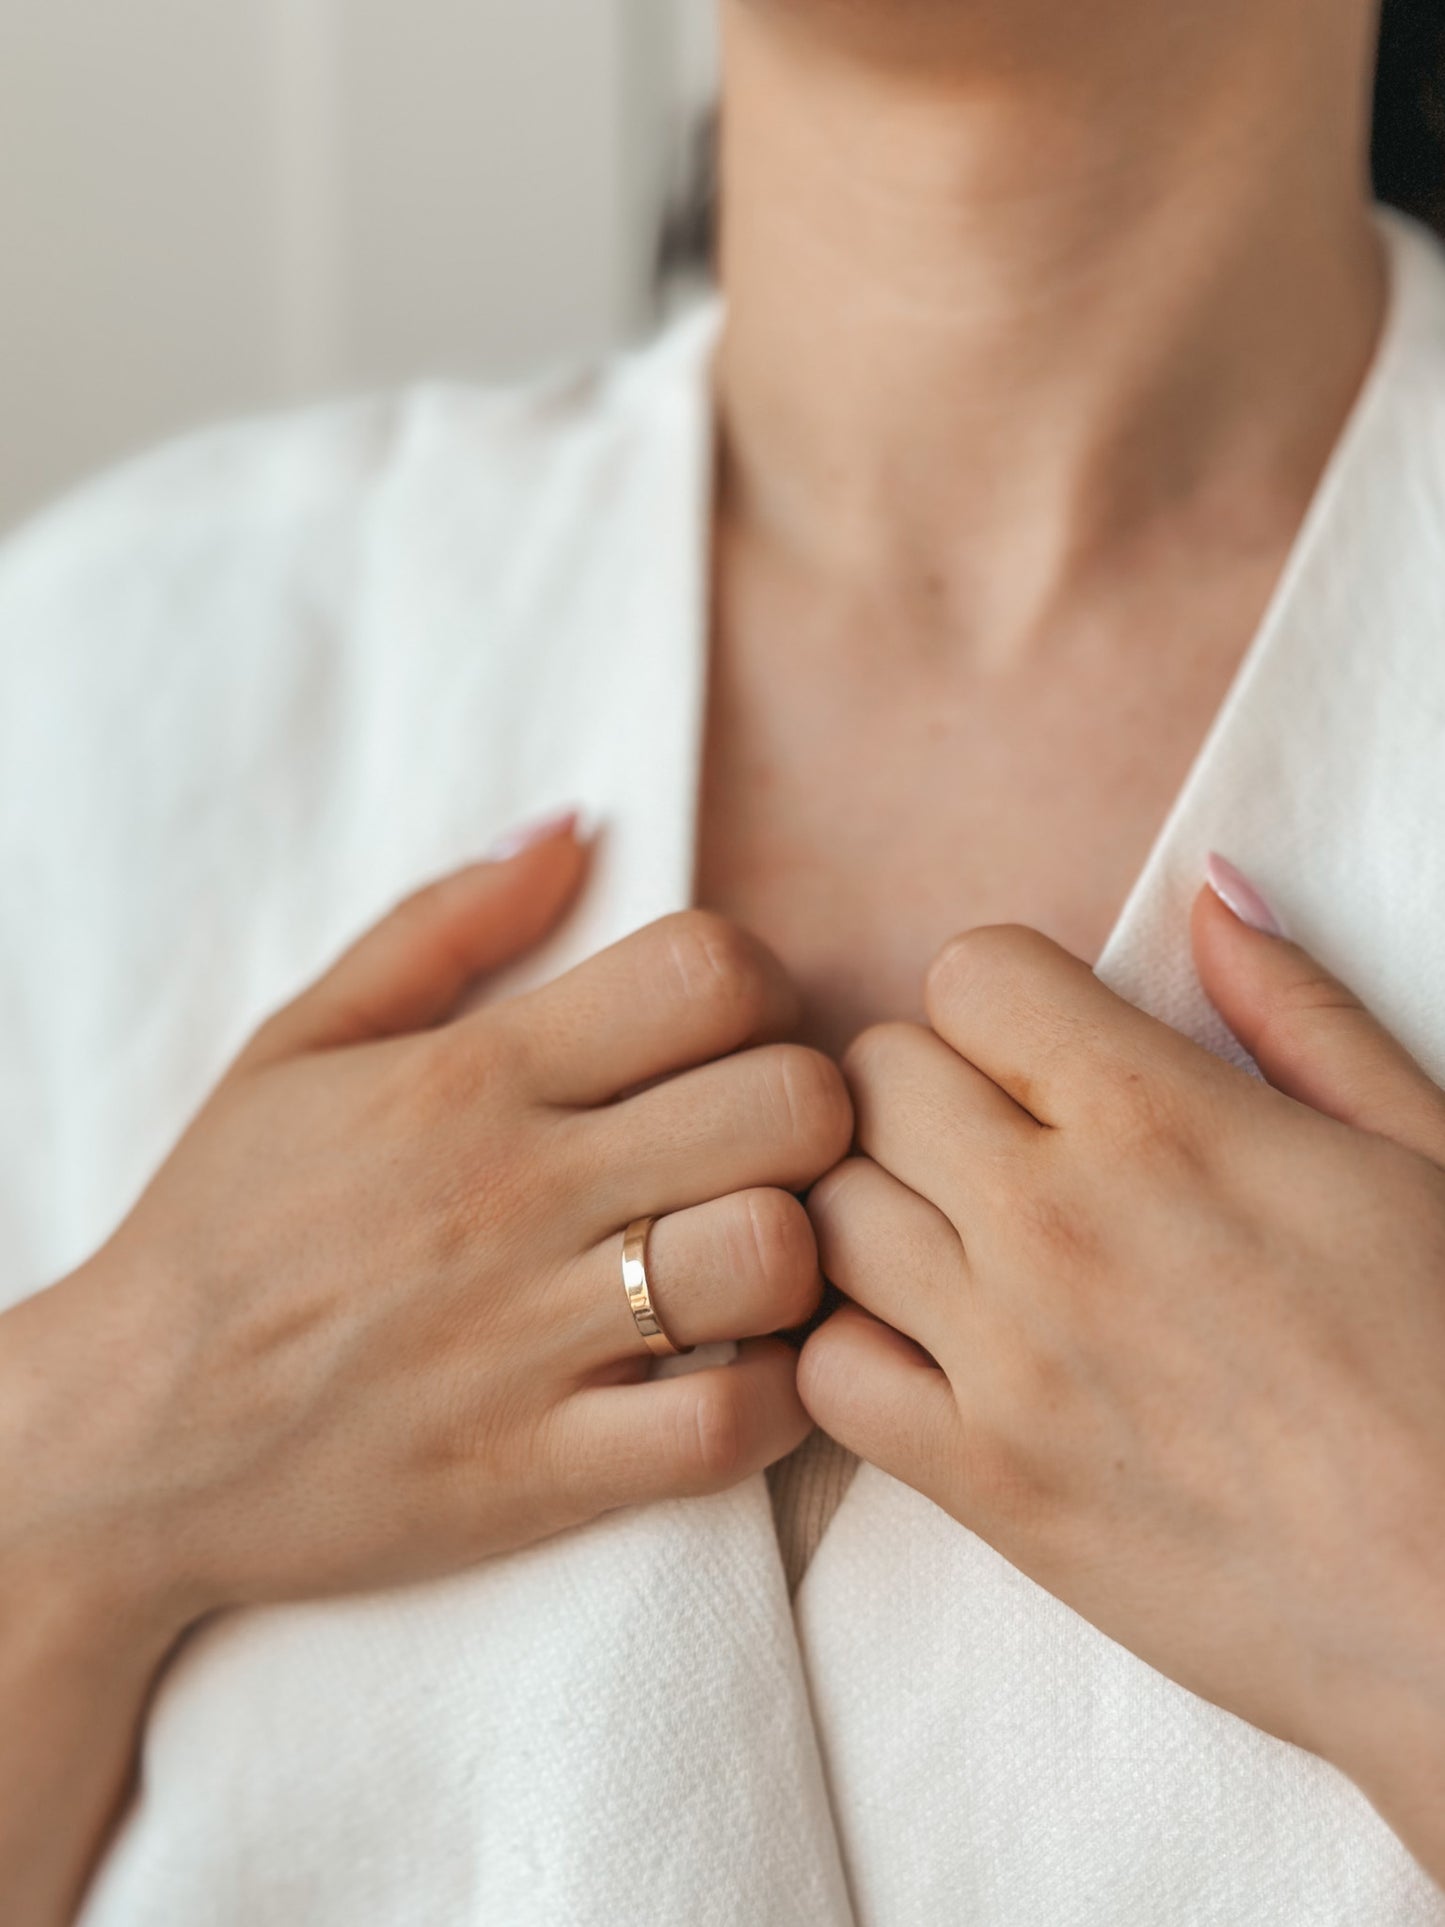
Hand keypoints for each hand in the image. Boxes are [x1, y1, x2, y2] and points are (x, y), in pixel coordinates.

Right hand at [0, 816, 850, 1645]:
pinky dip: (779, 1400)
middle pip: (787, 1104)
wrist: (127, 1437)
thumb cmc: (224, 1224)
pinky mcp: (542, 1473)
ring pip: (778, 1258)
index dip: (759, 987)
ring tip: (758, 1260)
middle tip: (767, 1149)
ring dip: (803, 1258)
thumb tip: (578, 827)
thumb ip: (444, 923)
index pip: (708, 970)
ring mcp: (533, 1341)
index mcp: (471, 1075)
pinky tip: (741, 1369)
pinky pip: (735, 1428)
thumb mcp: (299, 1042)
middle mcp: (517, 1194)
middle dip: (811, 1113)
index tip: (728, 1035)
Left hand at [801, 863, 1444, 1881]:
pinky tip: (928, 1353)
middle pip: (870, 1078)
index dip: (1006, 1000)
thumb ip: (1294, 1009)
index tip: (1047, 1052)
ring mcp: (1005, 1359)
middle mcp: (1055, 1222)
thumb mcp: (1421, 1148)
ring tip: (949, 1241)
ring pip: (823, 1212)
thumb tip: (1211, 884)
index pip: (968, 974)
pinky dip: (849, 1349)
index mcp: (1163, 1118)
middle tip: (992, 1143)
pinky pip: (823, 1372)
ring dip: (872, 1207)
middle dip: (922, 1088)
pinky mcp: (984, 1485)